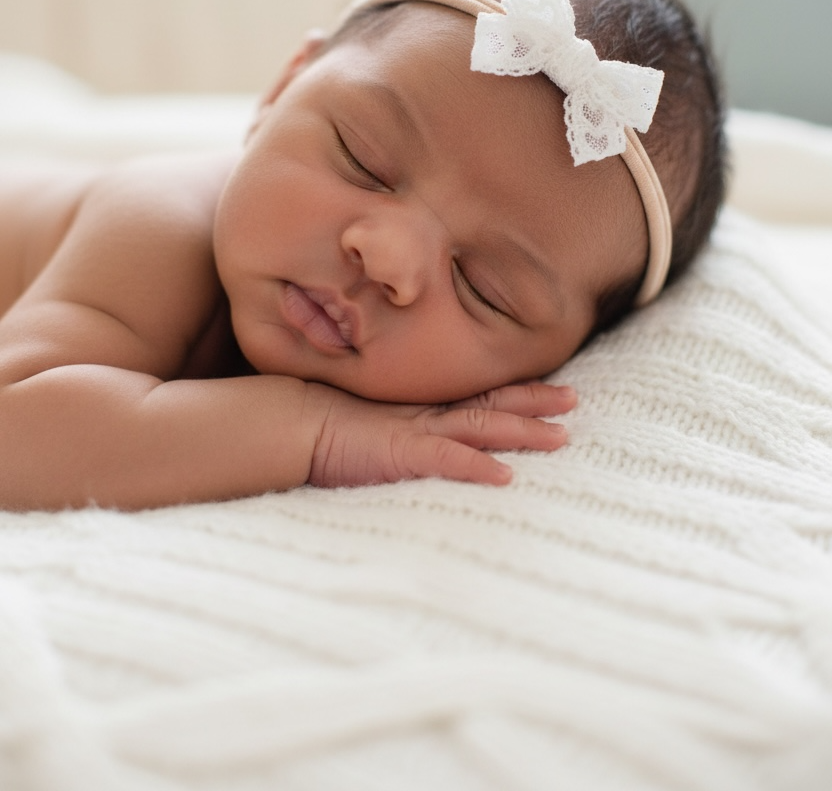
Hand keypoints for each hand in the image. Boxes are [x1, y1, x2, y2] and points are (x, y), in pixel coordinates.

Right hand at [306, 380, 575, 488]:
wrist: (286, 424)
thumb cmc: (319, 422)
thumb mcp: (369, 423)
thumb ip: (395, 426)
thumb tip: (410, 433)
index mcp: (419, 408)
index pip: (477, 396)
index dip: (516, 391)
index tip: (552, 389)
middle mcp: (424, 415)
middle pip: (490, 403)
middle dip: (534, 401)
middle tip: (575, 400)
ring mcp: (414, 432)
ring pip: (480, 426)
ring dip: (522, 429)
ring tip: (562, 435)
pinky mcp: (399, 454)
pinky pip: (445, 460)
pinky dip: (476, 466)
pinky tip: (506, 476)